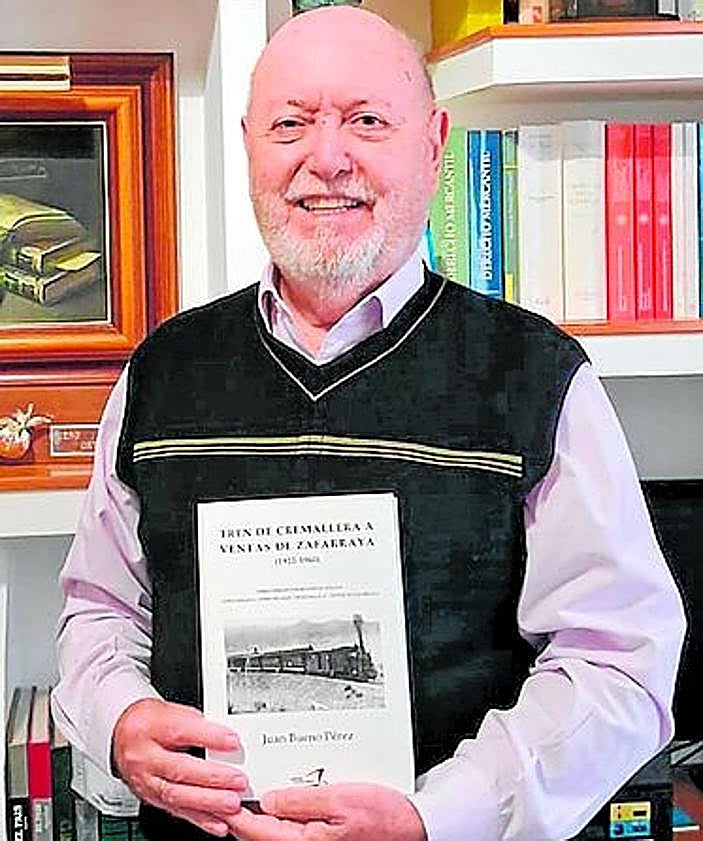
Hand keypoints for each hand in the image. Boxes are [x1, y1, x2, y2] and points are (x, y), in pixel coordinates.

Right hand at [112, 698, 247, 836]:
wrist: (122, 735)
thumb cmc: (150, 721)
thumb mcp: (171, 709)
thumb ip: (197, 722)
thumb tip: (225, 736)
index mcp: (149, 728)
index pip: (180, 732)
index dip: (209, 737)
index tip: (233, 741)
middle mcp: (144, 757)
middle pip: (178, 770)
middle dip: (212, 778)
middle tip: (238, 780)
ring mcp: (145, 782)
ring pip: (177, 795)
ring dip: (208, 802)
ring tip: (232, 803)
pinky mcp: (151, 799)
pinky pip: (176, 812)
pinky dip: (200, 819)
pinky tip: (218, 823)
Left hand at [228, 783, 426, 840]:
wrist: (413, 827)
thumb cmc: (383, 817)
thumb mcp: (340, 799)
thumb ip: (301, 801)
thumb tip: (269, 800)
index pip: (257, 830)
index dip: (236, 811)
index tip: (223, 795)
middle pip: (263, 833)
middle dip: (247, 811)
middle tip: (232, 788)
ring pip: (278, 829)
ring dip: (266, 811)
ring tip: (255, 789)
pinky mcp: (324, 839)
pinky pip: (295, 827)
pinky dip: (285, 812)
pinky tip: (285, 797)